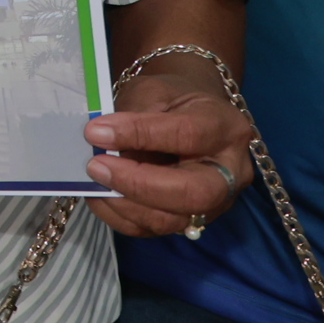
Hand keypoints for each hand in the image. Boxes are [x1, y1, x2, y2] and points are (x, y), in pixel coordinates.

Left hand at [84, 57, 255, 236]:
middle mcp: (230, 171)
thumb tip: (101, 142)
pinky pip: (153, 229)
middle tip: (96, 166)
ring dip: (124, 203)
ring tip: (93, 180)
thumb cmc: (170, 100)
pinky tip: (99, 195)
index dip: (139, 134)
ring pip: (172, 219)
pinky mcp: (190, 220)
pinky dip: (119, 216)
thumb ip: (134, 115)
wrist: (186, 115)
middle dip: (138, 183)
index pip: (187, 135)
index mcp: (225, 127)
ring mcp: (215, 202)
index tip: (96, 131)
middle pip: (194, 193)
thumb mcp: (154, 92)